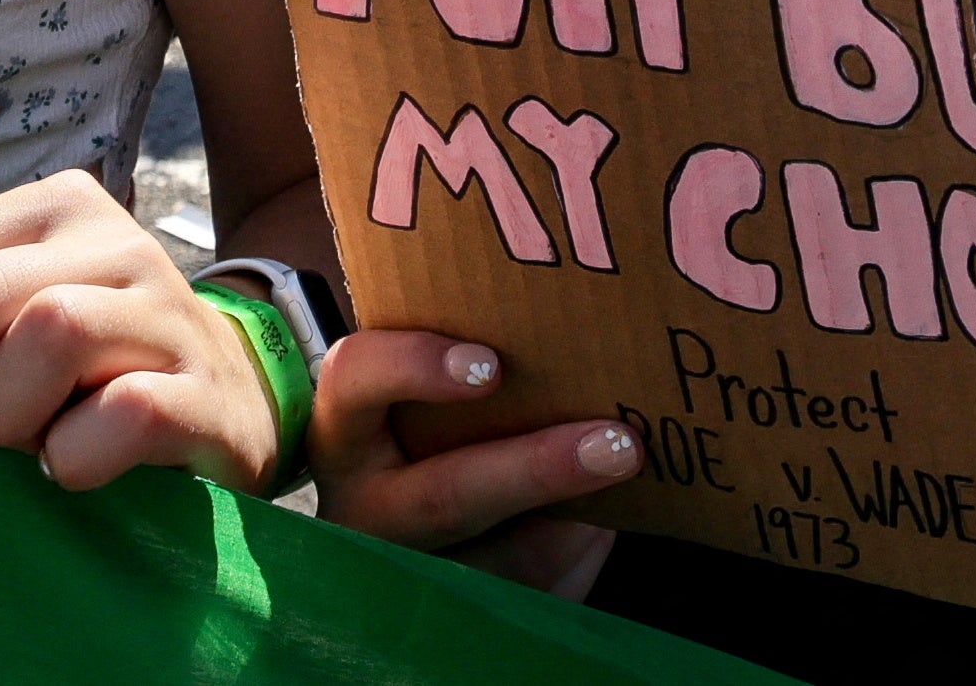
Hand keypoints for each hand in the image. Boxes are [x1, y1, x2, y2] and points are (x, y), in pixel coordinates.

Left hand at [0, 170, 289, 492]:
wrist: (235, 394)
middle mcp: (107, 240)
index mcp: (42, 211)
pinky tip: (67, 466)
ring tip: (14, 442)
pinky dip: (71, 457)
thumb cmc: (82, 364)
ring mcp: (163, 309)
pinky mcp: (206, 389)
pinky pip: (122, 415)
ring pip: (48, 338)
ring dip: (1, 419)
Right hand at [312, 321, 638, 579]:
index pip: (355, 380)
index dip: (414, 367)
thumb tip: (580, 355)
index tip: (490, 366)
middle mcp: (364, 509)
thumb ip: (485, 382)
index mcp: (348, 433)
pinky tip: (601, 518)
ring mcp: (404, 576)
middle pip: (444, 497)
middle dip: (535, 470)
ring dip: (576, 522)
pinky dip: (574, 554)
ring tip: (627, 472)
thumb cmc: (444, 435)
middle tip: (615, 443)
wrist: (433, 535)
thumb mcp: (436, 405)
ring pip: (500, 563)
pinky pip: (528, 597)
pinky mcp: (452, 620)